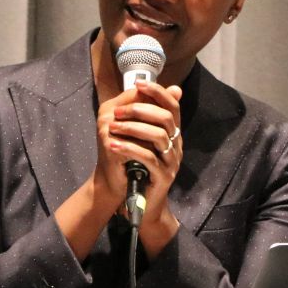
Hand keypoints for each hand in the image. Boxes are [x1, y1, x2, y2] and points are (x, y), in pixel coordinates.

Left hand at [103, 79, 182, 256]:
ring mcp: (172, 162)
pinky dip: (129, 149)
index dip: (158, 92)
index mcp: (172, 133)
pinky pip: (149, 158)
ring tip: (111, 128)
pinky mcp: (164, 177)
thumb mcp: (138, 140)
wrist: (141, 203)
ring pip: (159, 136)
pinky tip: (113, 146)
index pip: (172, 105)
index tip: (139, 84)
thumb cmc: (137, 168)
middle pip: (166, 118)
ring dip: (132, 129)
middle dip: (140, 110)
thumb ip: (139, 117)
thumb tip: (138, 88)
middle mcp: (176, 145)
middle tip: (116, 112)